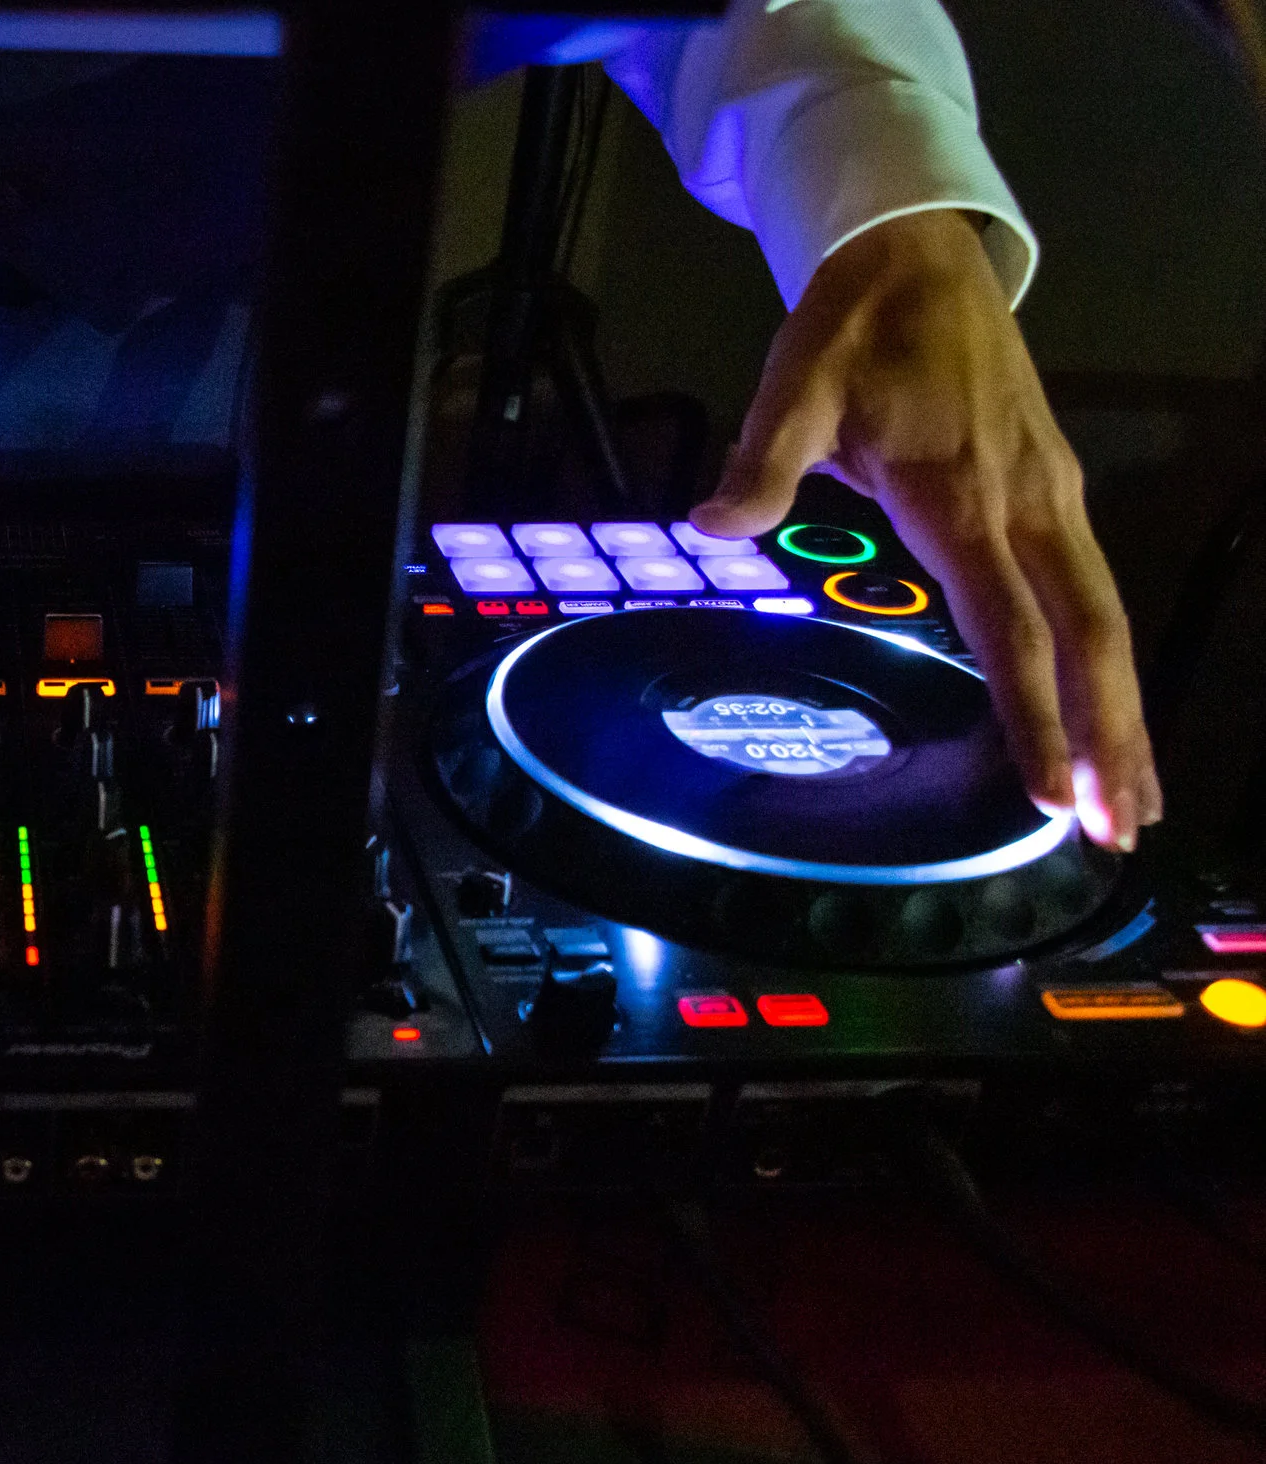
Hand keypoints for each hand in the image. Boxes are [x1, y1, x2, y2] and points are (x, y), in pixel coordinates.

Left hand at [690, 210, 1158, 851]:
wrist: (920, 254)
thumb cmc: (854, 328)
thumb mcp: (795, 384)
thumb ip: (763, 461)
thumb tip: (712, 524)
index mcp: (963, 495)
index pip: (1010, 626)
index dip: (1033, 711)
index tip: (1050, 789)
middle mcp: (1026, 505)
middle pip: (1086, 640)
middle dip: (1107, 738)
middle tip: (1119, 830)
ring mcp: (1052, 497)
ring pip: (1103, 622)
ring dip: (1121, 713)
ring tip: (1130, 802)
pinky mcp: (1056, 492)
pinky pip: (1092, 593)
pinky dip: (1106, 664)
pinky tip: (1106, 714)